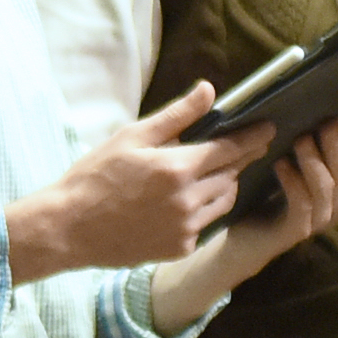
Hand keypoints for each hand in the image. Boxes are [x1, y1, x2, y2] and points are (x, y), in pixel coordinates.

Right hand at [5, 85, 272, 278]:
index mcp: (177, 167)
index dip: (253, 137)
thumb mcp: (132, 137)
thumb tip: (209, 90)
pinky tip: (187, 201)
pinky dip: (204, 209)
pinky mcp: (180, 247)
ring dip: (225, 184)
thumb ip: (176, 116)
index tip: (269, 128)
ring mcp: (187, 227)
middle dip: (241, 158)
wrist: (68, 228)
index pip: (230, 148)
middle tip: (247, 147)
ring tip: (216, 173)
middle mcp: (189, 199)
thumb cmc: (94, 176)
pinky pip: (206, 223)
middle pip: (232, 174)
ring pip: (224, 200)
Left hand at [154, 112, 337, 322]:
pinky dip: (294, 183)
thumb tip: (301, 93)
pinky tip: (280, 165)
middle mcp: (335, 193)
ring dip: (315, 161)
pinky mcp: (296, 228)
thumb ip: (297, 131)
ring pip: (327, 185)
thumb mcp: (282, 153)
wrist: (241, 234)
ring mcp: (318, 213)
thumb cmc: (262, 188)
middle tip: (325, 123)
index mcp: (337, 173)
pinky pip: (303, 204)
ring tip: (301, 141)